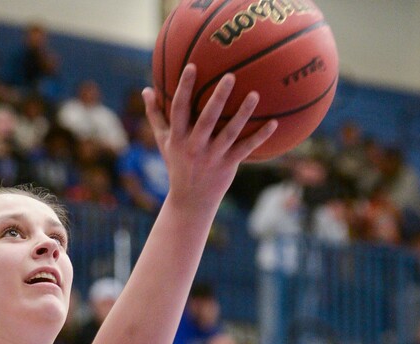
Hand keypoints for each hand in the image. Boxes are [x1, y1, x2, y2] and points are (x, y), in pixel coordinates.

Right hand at [142, 65, 276, 211]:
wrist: (190, 201)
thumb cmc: (177, 165)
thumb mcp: (163, 142)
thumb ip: (155, 115)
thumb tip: (145, 90)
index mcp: (178, 138)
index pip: (179, 109)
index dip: (185, 88)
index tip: (192, 66)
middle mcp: (195, 147)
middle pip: (206, 120)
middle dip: (217, 98)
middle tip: (230, 76)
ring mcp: (212, 157)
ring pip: (229, 133)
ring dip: (242, 114)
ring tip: (255, 95)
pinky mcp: (227, 165)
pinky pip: (245, 149)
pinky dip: (259, 137)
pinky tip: (273, 123)